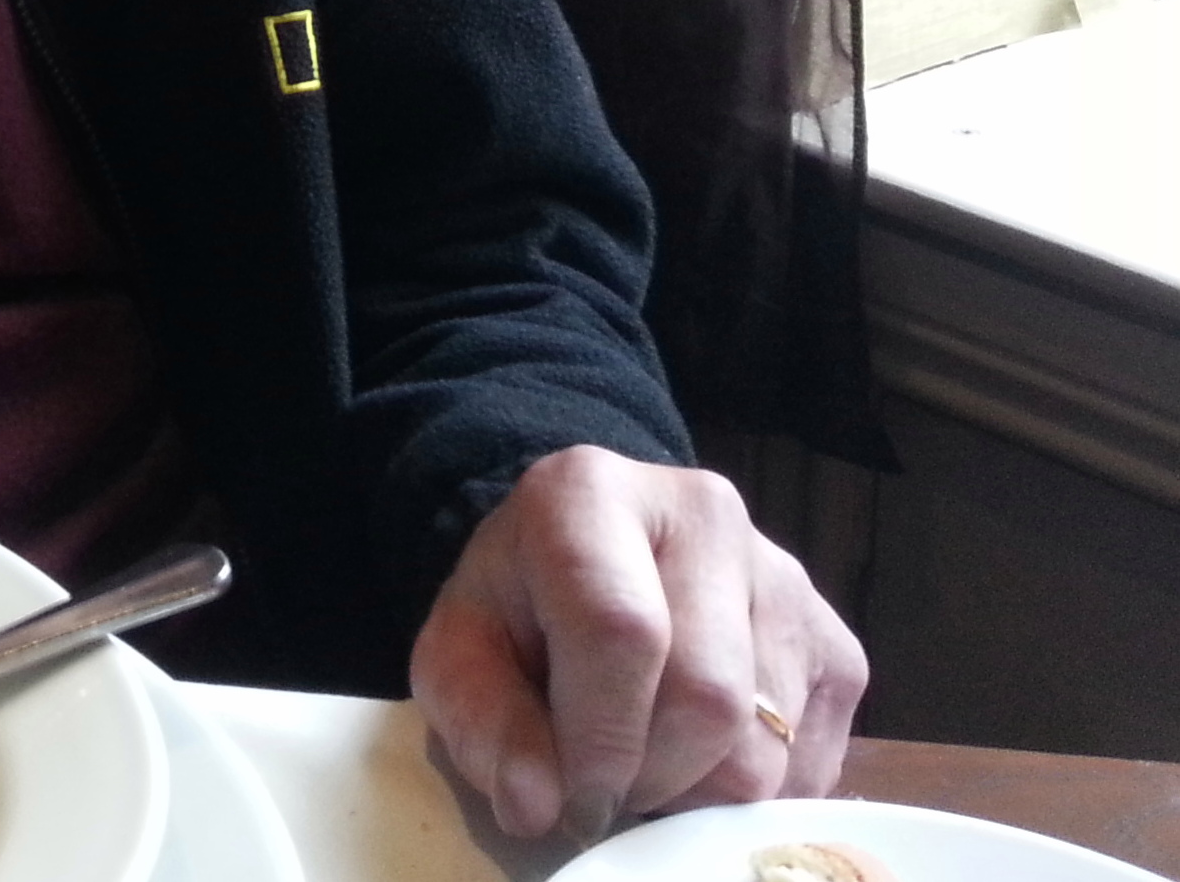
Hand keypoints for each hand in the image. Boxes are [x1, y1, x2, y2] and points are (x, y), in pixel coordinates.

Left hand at [412, 445, 866, 840]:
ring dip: (698, 791)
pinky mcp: (837, 646)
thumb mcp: (461, 655)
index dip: (599, 738)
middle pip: (708, 697)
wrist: (584, 566)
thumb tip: (539, 805)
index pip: (622, 629)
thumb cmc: (518, 613)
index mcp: (591, 494)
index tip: (574, 797)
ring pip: (767, 746)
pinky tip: (699, 757)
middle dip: (650, 777)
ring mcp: (786, 577)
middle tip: (606, 785)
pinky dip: (751, 796)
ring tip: (646, 756)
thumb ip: (485, 723)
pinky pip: (813, 767)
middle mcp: (704, 513)